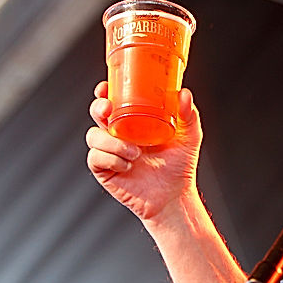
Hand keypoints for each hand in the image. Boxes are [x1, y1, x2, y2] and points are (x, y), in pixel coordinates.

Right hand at [85, 81, 201, 221]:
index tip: (107, 87)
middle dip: (98, 108)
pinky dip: (111, 159)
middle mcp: (119, 134)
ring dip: (112, 142)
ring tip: (135, 152)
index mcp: (134, 121)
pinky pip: (95, 158)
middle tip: (108, 110)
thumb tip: (184, 93)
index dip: (105, 92)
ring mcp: (110, 152)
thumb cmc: (179, 165)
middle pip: (97, 113)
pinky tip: (127, 165)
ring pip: (93, 136)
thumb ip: (188, 114)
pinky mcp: (105, 170)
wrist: (174, 196)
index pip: (114, 101)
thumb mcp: (188, 136)